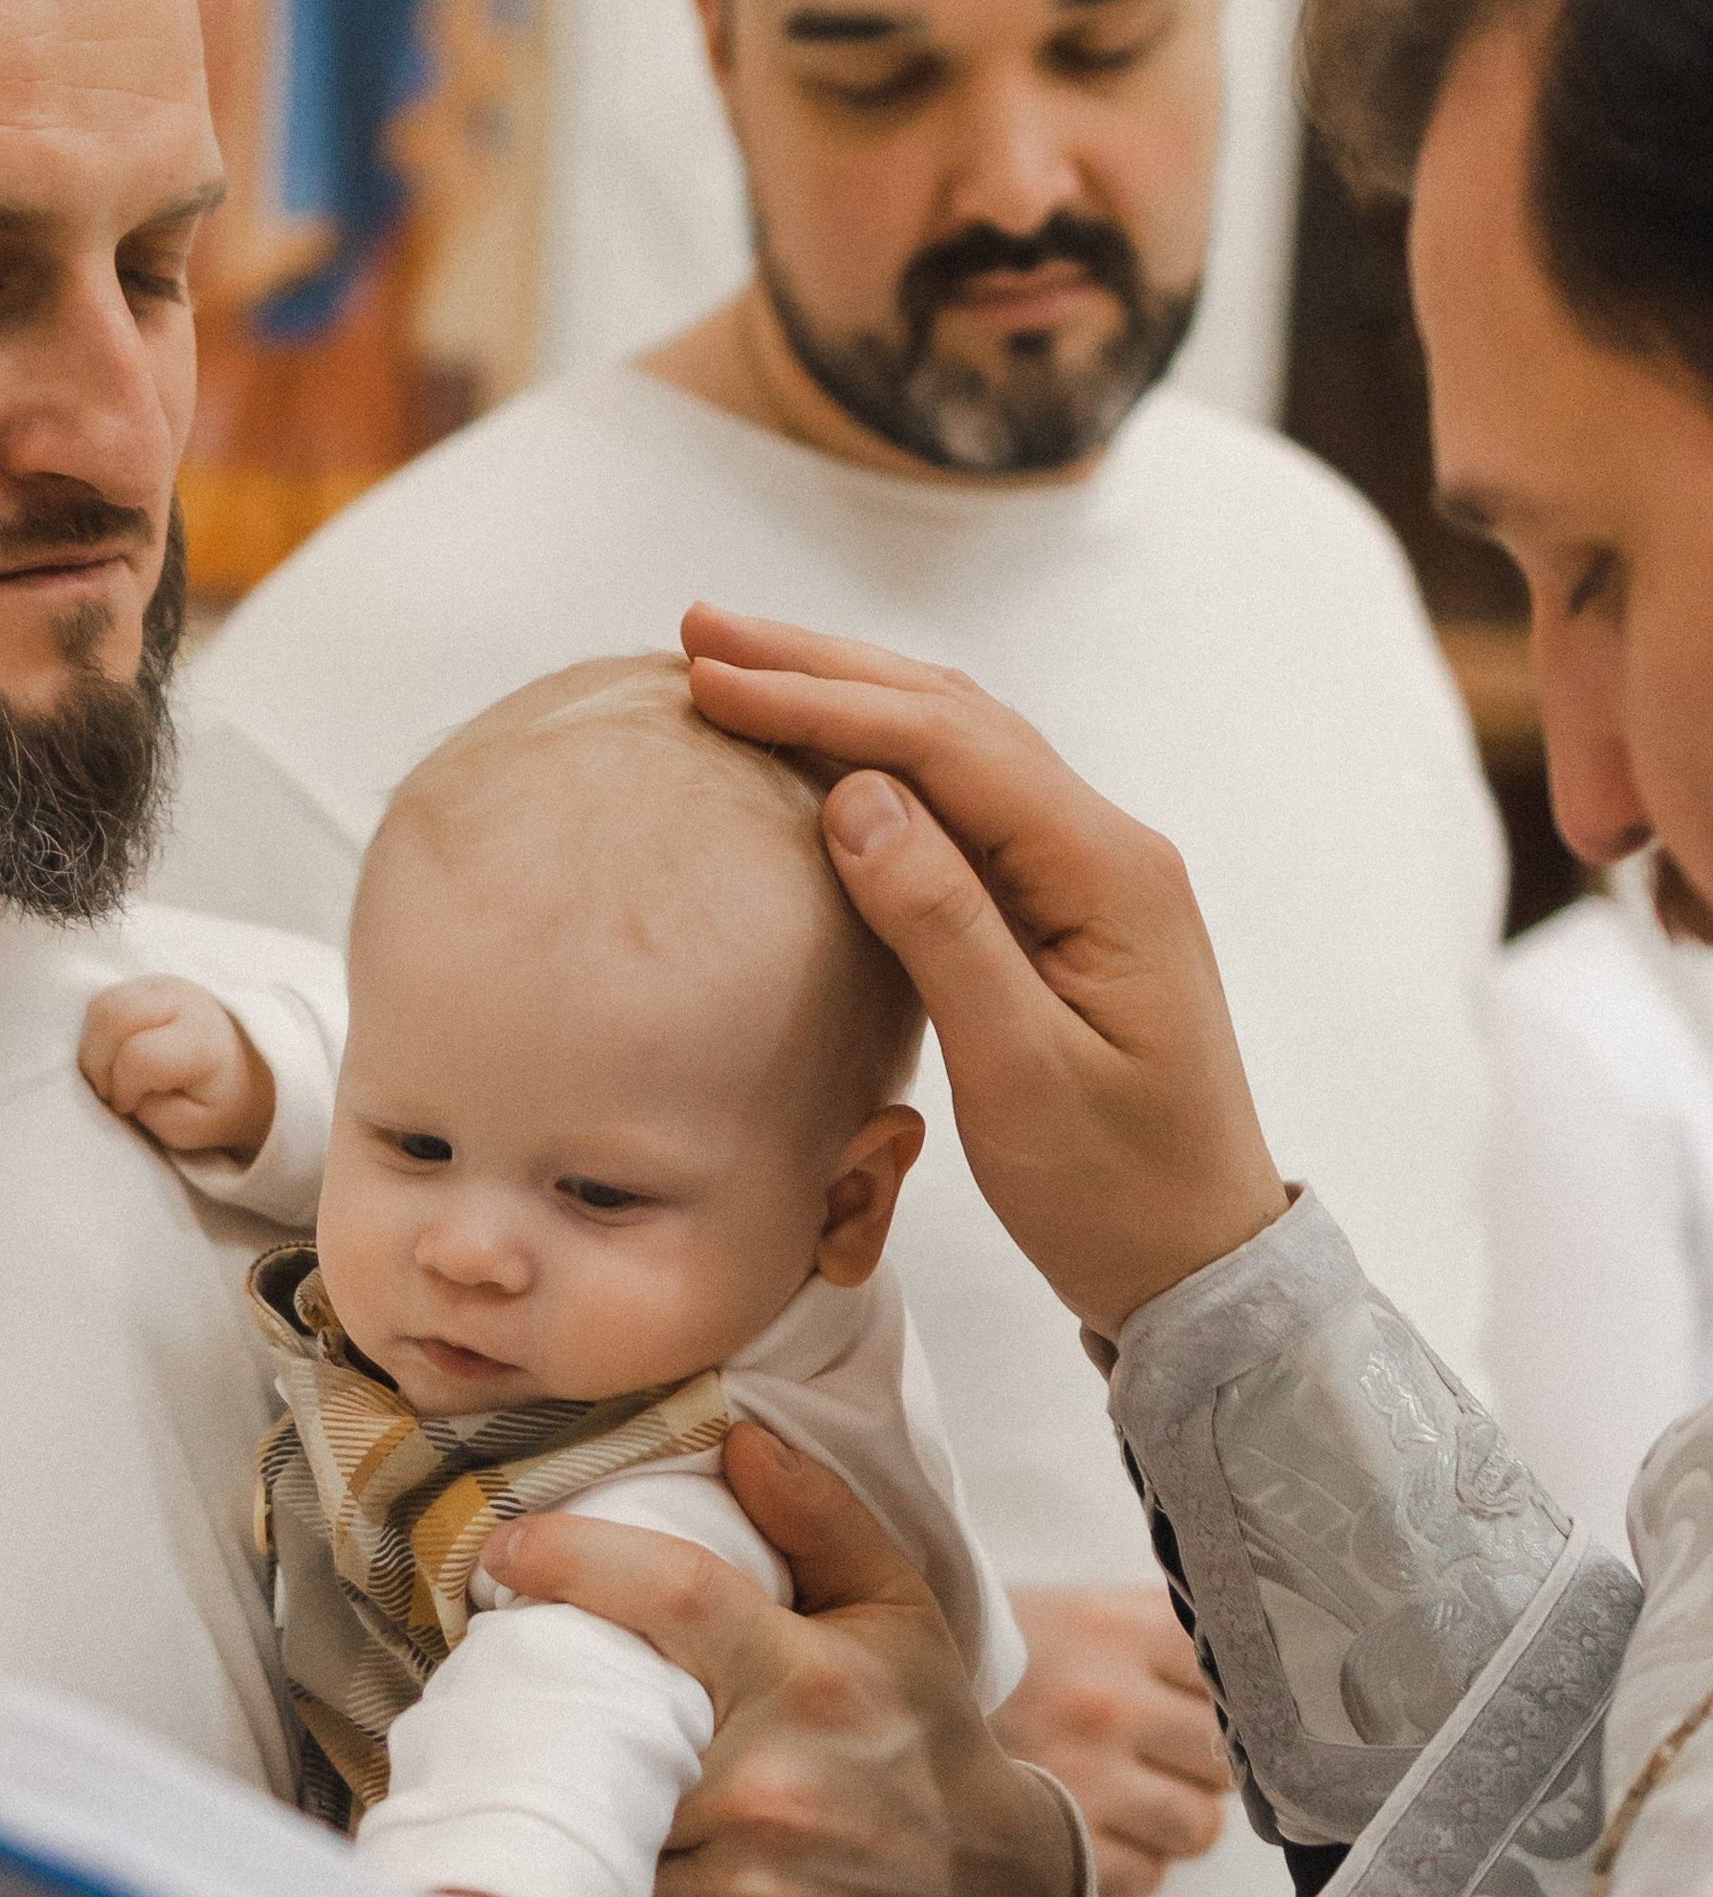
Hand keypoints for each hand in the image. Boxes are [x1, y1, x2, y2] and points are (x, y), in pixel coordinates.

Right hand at [78, 975, 274, 1161]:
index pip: (141, 1057)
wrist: (242, 1066)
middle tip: (111, 1091)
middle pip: (114, 1017)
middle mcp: (183, 1001)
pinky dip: (96, 1033)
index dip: (122, 1089)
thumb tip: (128, 1091)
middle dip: (98, 1064)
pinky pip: (102, 1001)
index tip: (130, 1107)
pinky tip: (113, 1056)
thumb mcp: (197, 1129)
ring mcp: (161, 985)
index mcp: (202, 1040)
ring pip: (101, 1006)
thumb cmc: (216, 1102)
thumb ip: (160, 1116)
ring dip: (93, 1049)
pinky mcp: (143, 982)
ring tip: (112, 1075)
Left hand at [487, 1422, 1080, 1896]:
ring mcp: (749, 1892)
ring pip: (597, 1837)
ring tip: (527, 1773)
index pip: (666, 1592)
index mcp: (805, 1678)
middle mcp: (771, 1787)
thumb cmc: (926, 1742)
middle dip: (540, 1706)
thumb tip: (741, 1435)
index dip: (569, 1557)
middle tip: (503, 1683)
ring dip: (557, 1807)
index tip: (505, 1549)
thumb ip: (821, 1516)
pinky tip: (579, 1863)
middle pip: (600, 1729)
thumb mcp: (898, 1612)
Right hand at [680, 605, 1288, 1335]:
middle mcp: (1106, 847)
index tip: (713, 680)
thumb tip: (855, 797)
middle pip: (953, 717)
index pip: (948, 745)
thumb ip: (943, 929)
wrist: (1198, 1264)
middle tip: (699, 632)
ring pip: (958, 748)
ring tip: (742, 665)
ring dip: (849, 699)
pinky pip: (965, 802)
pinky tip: (824, 752)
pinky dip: (881, 759)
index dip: (823, 702)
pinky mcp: (1064, 909)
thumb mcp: (1021, 1074)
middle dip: (823, 669)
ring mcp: (1090, 873)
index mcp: (1105, 870)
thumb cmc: (1114, 1188)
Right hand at [997, 1586, 1230, 1896]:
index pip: (1235, 1677)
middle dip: (1197, 1765)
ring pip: (1197, 1826)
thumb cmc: (995, 1663)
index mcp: (1116, 1628)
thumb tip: (1258, 1666)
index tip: (1190, 1705)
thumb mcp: (1078, 1611)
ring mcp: (1084, 1778)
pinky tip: (1091, 1828)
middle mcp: (1107, 1701)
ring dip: (1171, 1820)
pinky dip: (1128, 1863)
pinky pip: (1145, 1877)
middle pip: (1225, 1759)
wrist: (878, 1697)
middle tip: (1154, 1755)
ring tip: (1128, 1797)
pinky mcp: (1060, 1845)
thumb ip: (1159, 1631)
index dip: (1218, 1700)